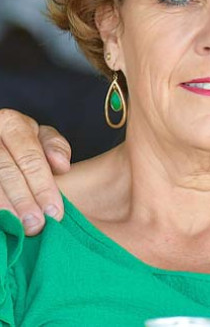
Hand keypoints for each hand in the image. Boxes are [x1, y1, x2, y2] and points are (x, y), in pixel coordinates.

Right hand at [0, 110, 70, 234]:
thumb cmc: (19, 141)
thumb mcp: (37, 135)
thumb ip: (52, 146)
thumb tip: (62, 165)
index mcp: (10, 123)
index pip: (30, 157)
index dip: (43, 186)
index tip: (54, 212)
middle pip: (6, 171)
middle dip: (23, 200)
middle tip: (36, 226)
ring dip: (3, 206)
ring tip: (16, 228)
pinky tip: (1, 223)